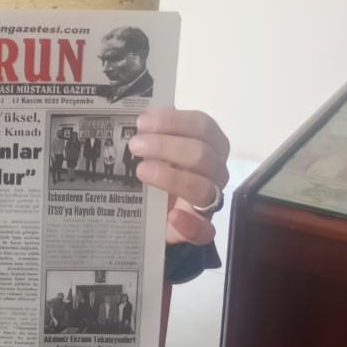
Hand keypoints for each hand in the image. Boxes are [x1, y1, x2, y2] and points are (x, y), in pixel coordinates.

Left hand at [127, 108, 229, 245]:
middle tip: (134, 146)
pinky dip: (190, 224)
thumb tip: (131, 116)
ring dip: (172, 178)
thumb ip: (151, 130)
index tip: (142, 122)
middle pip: (202, 155)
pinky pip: (205, 230)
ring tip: (141, 171)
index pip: (201, 125)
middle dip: (166, 147)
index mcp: (208, 143)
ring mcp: (210, 200)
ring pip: (203, 188)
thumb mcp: (155, 144)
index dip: (173, 122)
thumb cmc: (158, 165)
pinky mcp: (201, 228)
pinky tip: (172, 217)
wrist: (154, 208)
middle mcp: (215, 170)